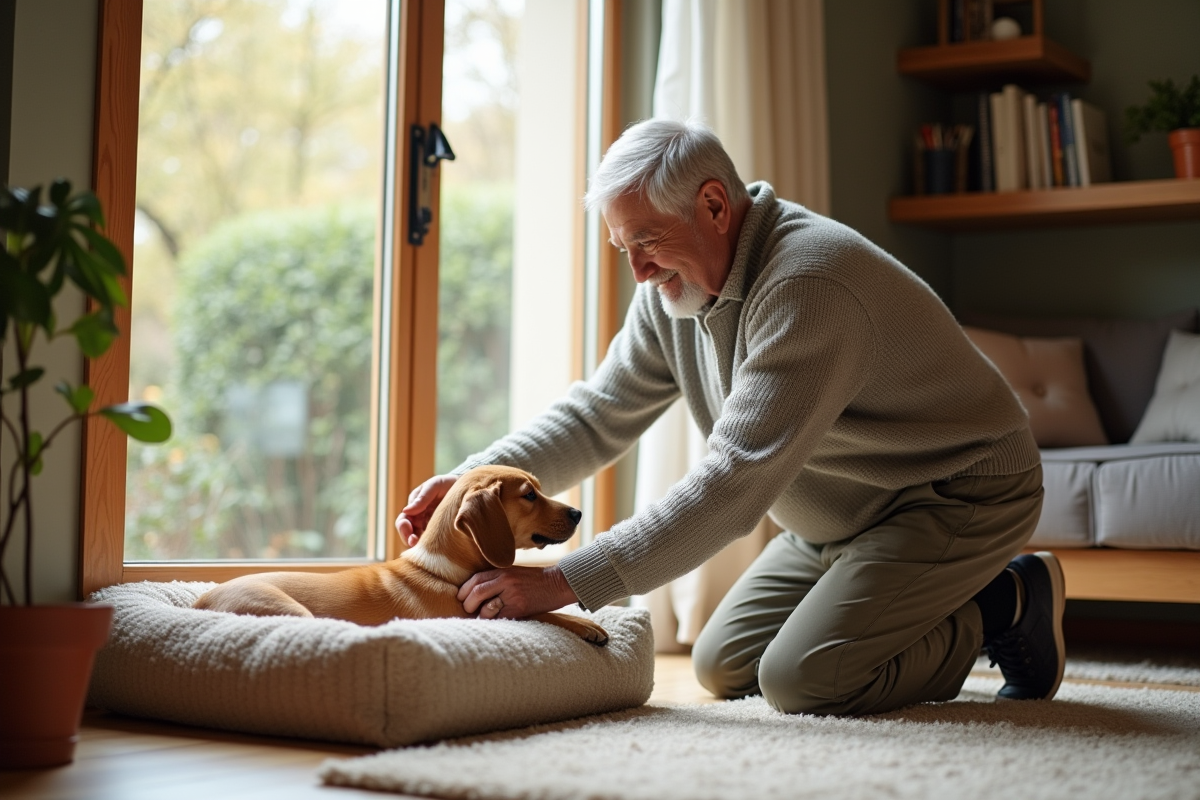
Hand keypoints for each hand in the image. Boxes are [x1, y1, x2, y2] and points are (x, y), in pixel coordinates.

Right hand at [394, 474, 457, 547]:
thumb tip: (405, 511)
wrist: (466, 488)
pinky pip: (432, 542)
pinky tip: (437, 546)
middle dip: (409, 539)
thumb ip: (422, 497)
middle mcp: (419, 519)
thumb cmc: (447, 484)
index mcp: (414, 508)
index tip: (409, 531)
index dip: (403, 528)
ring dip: (420, 545)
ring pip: (419, 541)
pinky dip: (432, 546)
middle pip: (408, 534)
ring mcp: (429, 527)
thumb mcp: (434, 485)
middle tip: (415, 542)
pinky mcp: (440, 533)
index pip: (403, 521)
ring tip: (426, 547)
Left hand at [458, 565, 578, 618]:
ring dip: (480, 616)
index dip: (464, 590)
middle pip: (477, 592)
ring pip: (486, 608)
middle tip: (468, 609)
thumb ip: (497, 578)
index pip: (476, 579)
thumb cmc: (534, 580)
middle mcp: (506, 582)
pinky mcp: (520, 609)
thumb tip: (476, 591)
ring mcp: (513, 596)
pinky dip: (493, 622)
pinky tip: (494, 622)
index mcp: (504, 571)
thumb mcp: (514, 572)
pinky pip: (499, 619)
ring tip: (482, 617)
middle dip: (468, 604)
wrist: (557, 584)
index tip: (461, 598)